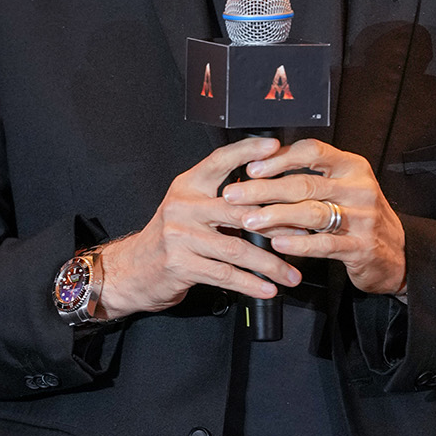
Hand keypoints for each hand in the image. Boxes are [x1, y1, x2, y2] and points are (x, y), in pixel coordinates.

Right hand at [96, 137, 303, 318]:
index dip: (247, 151)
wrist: (131, 270)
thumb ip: (221, 200)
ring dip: (269, 264)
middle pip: (237, 209)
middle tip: (304, 232)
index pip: (219, 160)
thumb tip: (269, 197)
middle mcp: (182, 206)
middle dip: (276, 222)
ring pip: (236, 248)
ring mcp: (180, 236)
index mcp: (188, 185)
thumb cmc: (171, 238)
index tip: (275, 146)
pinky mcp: (181, 264)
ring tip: (292, 274)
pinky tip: (269, 289)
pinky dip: (251, 283)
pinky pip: (225, 274)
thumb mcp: (189, 208)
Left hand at [221, 139, 406, 297]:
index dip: (279, 158)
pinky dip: (297, 243)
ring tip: (248, 220)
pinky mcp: (360, 246)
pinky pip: (323, 244)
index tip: (252, 167)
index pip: (312, 151)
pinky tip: (277, 243)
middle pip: (303, 183)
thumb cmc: (361, 217)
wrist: (397, 253)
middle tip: (235, 194)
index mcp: (351, 167)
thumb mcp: (344, 188)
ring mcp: (361, 218)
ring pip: (310, 212)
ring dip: (274, 216)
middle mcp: (358, 188)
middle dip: (263, 189)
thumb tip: (262, 170)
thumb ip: (312, 177)